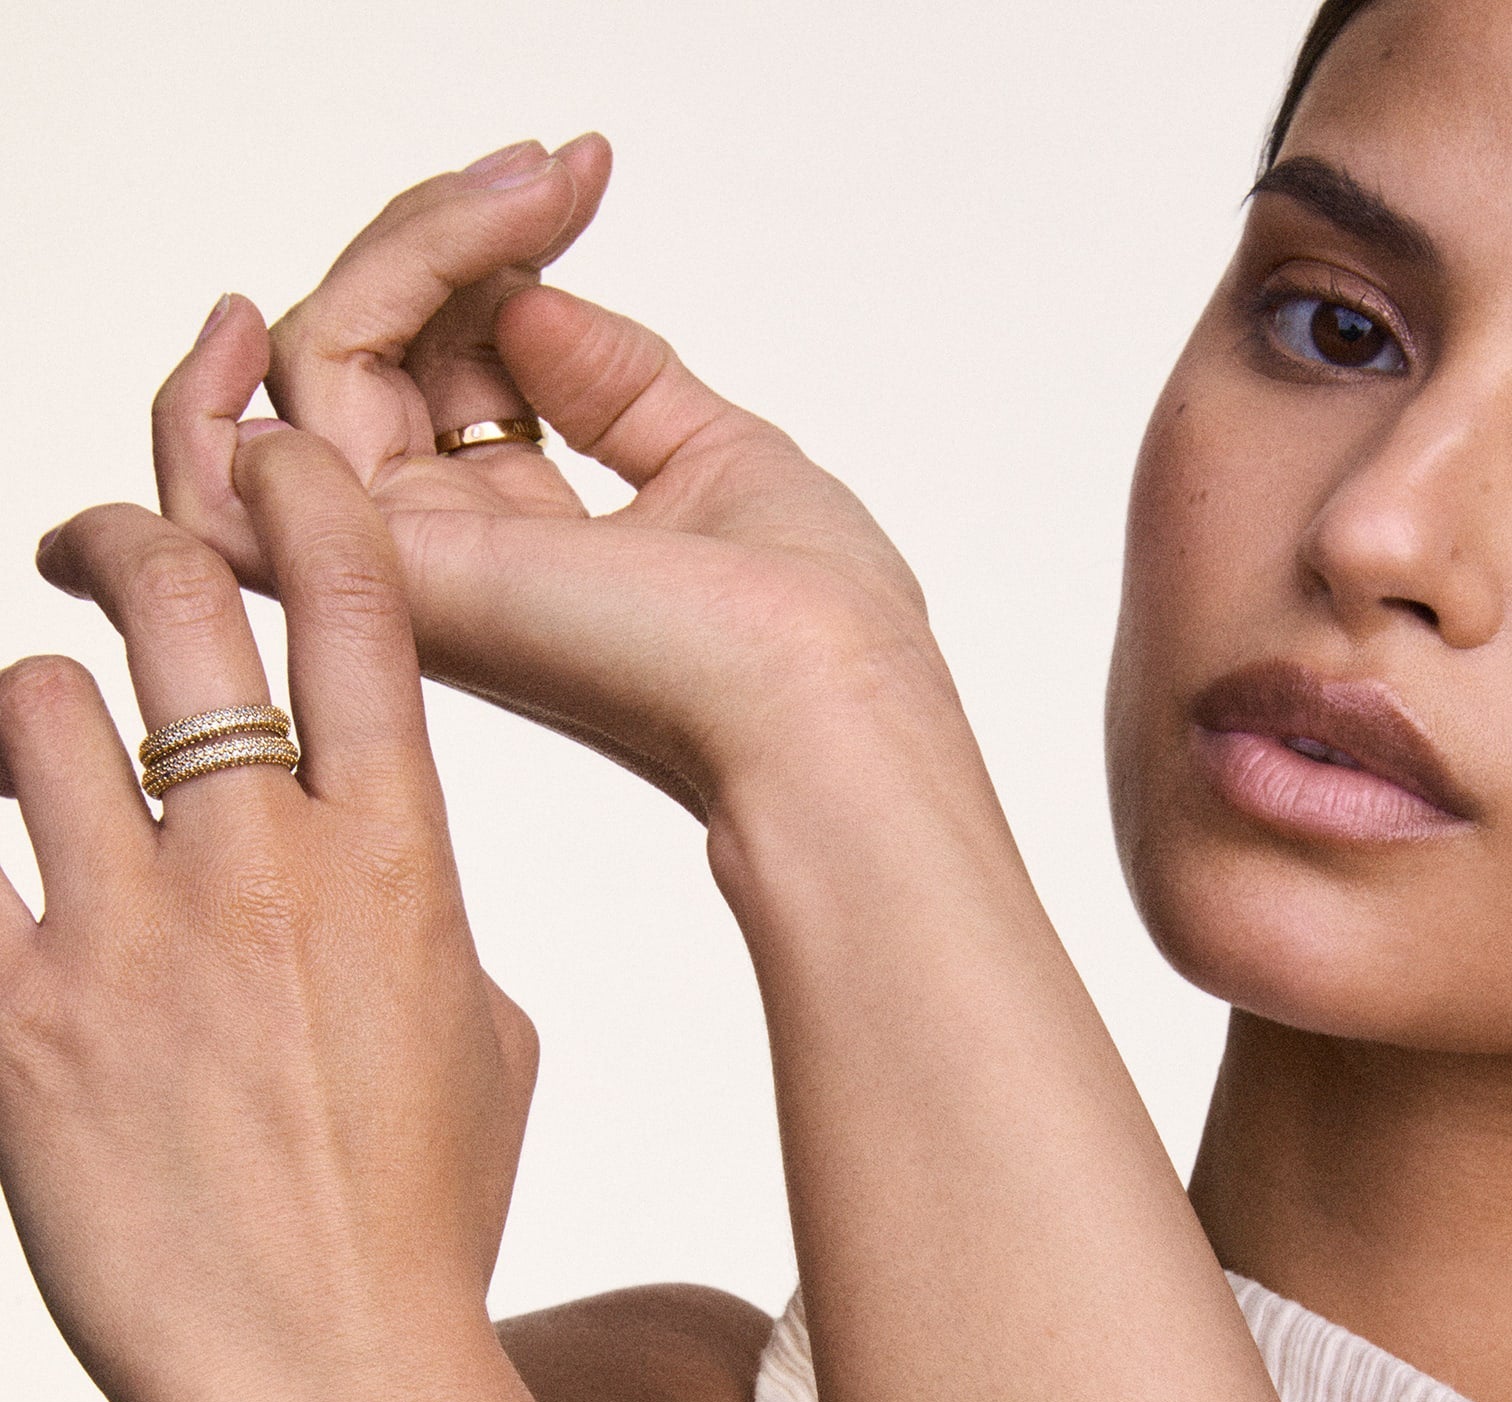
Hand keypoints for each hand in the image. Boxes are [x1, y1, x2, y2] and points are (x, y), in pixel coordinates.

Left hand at [10, 432, 537, 1401]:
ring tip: (49, 754)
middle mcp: (260, 872)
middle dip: (131, 538)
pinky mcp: (11, 1028)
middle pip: (177, 607)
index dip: (305, 497)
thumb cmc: (428, 1216)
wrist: (339, 1378)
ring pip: (30, 708)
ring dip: (39, 706)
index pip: (356, 610)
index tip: (271, 462)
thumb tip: (360, 869)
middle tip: (107, 548)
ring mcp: (124, 943)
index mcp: (399, 865)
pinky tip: (9, 863)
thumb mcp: (488, 1040)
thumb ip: (422, 915)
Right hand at [152, 137, 952, 819]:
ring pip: (319, 362)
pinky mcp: (389, 564)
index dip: (491, 263)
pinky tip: (418, 249)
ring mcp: (412, 565)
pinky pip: (272, 419)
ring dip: (412, 247)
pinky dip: (334, 304)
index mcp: (533, 545)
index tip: (580, 186)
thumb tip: (526, 299)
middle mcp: (459, 559)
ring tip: (523, 200)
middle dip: (449, 237)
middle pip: (372, 356)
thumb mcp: (714, 455)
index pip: (446, 374)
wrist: (825, 698)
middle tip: (554, 179)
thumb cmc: (811, 621)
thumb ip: (615, 381)